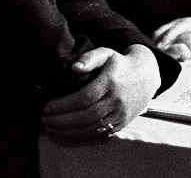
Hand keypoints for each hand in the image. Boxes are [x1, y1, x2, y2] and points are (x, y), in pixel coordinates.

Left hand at [41, 45, 160, 139]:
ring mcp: (121, 114)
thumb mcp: (106, 53)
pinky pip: (99, 135)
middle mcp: (117, 100)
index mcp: (111, 82)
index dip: (63, 105)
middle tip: (44, 120)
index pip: (83, 98)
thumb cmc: (119, 63)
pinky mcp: (121, 124)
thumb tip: (73, 69)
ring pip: (91, 129)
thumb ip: (89, 58)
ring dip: (67, 132)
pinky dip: (80, 137)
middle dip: (61, 121)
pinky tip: (65, 134)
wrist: (146, 75)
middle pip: (85, 116)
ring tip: (50, 129)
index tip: (46, 107)